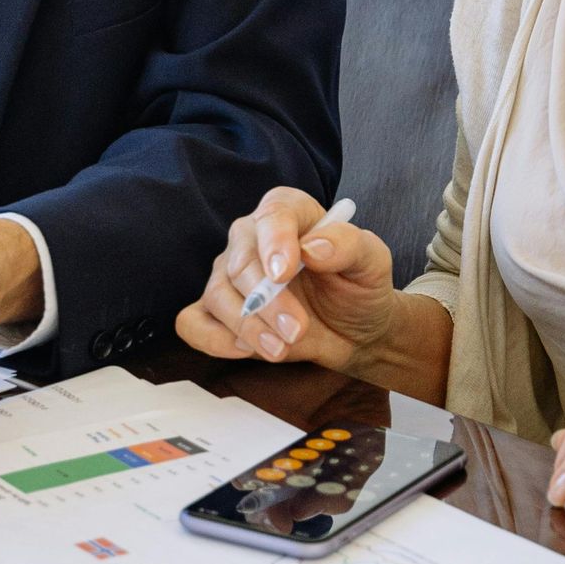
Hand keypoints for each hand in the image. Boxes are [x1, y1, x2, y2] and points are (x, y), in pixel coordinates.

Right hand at [173, 188, 397, 372]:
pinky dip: (213, 339)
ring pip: (217, 295)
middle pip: (239, 263)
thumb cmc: (359, 289)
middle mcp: (251, 238)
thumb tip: (313, 248)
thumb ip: (349, 245)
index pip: (272, 215)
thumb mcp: (371, 262)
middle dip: (267, 302)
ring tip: (282, 347)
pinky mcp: (218, 311)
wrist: (354, 330)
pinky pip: (193, 322)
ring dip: (248, 327)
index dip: (274, 243)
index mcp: (288, 213)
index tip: (284, 273)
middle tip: (297, 329)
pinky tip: (246, 350)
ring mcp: (229, 274)